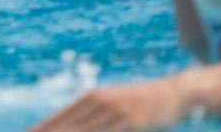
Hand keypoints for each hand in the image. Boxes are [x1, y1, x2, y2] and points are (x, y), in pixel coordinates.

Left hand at [29, 80, 185, 131]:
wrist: (177, 93)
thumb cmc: (142, 100)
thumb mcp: (115, 102)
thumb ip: (94, 114)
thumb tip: (71, 123)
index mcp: (95, 96)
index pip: (62, 116)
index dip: (43, 127)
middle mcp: (103, 102)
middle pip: (70, 126)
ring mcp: (119, 112)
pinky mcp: (134, 122)